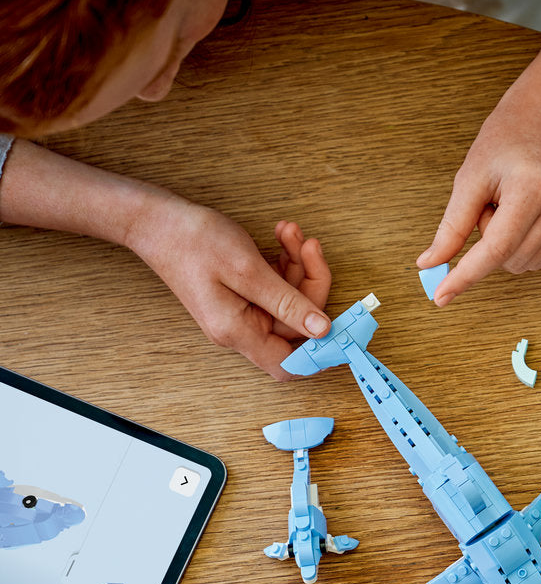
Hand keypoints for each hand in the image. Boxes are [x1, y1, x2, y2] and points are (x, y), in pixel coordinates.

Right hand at [127, 196, 331, 378]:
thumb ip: (287, 302)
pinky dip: (284, 262)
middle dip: (311, 283)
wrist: (155, 219)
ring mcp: (242, 311)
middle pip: (296, 324)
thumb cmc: (192, 241)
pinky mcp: (243, 293)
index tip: (341, 325)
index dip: (318, 353)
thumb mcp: (247, 270)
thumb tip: (322, 330)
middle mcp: (240, 328)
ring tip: (292, 234)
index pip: (287, 364)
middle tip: (310, 247)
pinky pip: (277, 287)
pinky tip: (281, 237)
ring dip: (299, 266)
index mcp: (238, 331)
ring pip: (290, 301)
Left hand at [415, 93, 540, 306]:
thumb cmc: (503, 145)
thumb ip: (451, 227)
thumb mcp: (468, 179)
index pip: (495, 248)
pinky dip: (521, 246)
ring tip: (510, 205)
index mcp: (532, 188)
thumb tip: (430, 265)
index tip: (441, 297)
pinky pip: (537, 260)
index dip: (465, 275)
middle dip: (487, 241)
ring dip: (504, 245)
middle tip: (491, 204)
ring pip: (520, 265)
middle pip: (506, 260)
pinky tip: (526, 215)